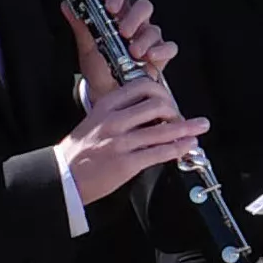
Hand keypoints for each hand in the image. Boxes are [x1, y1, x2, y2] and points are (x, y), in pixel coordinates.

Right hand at [59, 65, 205, 203]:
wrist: (62, 176)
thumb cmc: (79, 151)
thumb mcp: (94, 121)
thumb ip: (120, 113)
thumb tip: (150, 112)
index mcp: (106, 106)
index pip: (141, 86)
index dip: (162, 91)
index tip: (169, 100)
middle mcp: (114, 121)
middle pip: (157, 104)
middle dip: (176, 110)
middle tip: (182, 117)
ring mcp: (120, 142)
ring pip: (163, 130)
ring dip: (187, 128)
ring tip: (200, 127)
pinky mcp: (126, 163)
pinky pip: (160, 153)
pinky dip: (179, 148)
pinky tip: (188, 145)